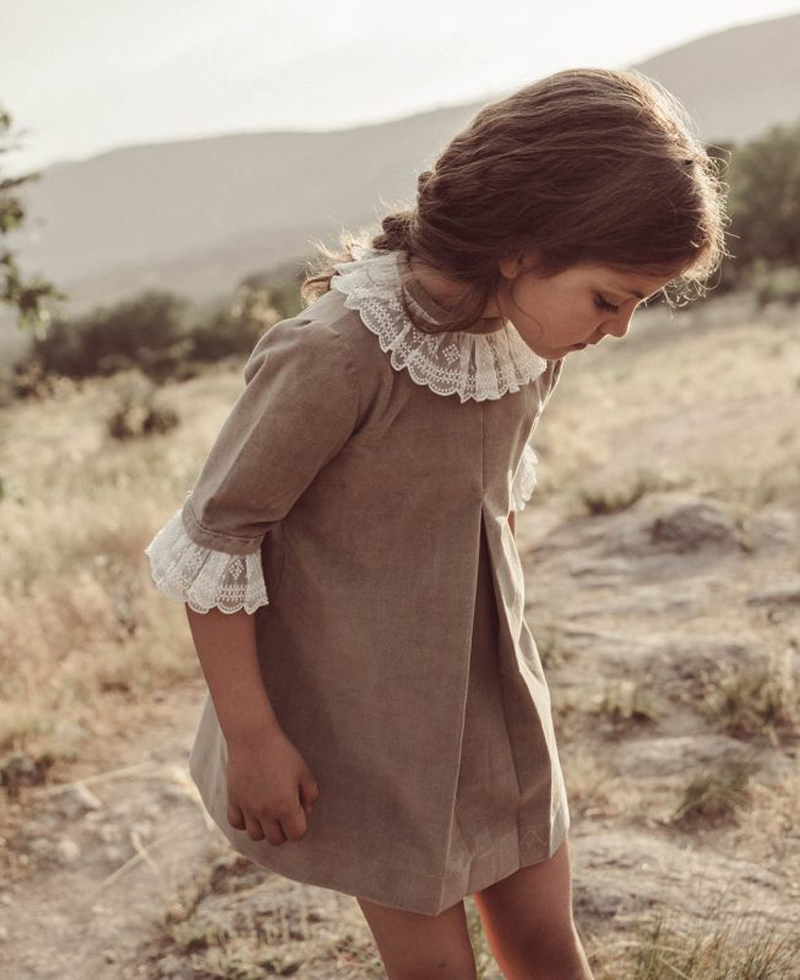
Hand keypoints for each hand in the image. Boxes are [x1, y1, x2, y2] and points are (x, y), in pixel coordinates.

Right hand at [225, 727, 319, 844]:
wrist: (253, 738)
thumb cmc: (282, 752)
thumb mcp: (303, 771)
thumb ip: (310, 794)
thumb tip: (307, 810)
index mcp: (286, 806)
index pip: (296, 835)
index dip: (300, 827)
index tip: (299, 814)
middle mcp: (266, 812)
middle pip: (276, 840)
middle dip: (283, 831)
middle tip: (284, 814)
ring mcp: (247, 808)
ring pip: (255, 836)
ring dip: (263, 829)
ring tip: (268, 813)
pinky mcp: (233, 800)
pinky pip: (236, 824)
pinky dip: (243, 822)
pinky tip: (250, 809)